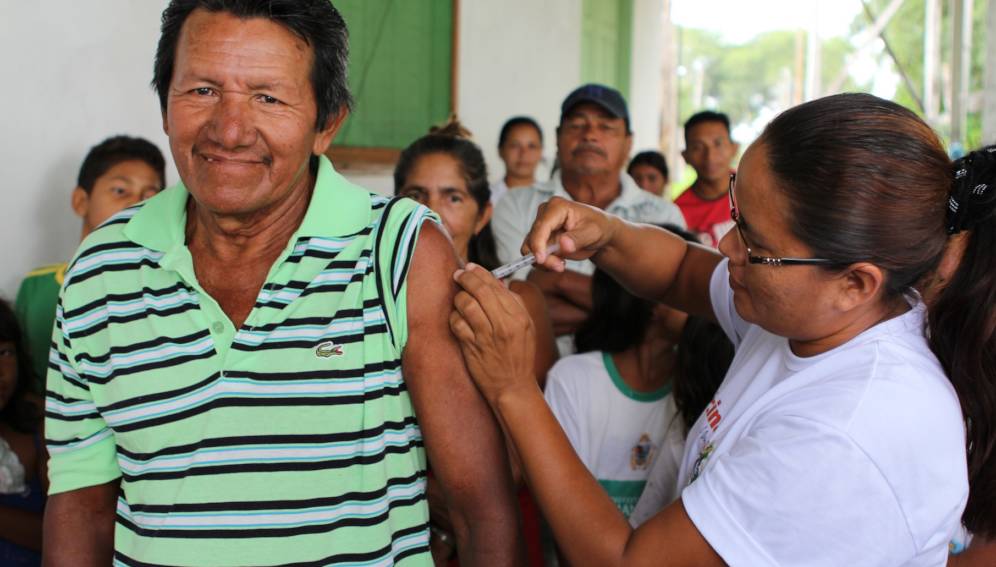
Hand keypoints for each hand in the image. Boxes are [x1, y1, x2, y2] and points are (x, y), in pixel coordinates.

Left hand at [449, 264, 537, 406]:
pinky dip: (454, 317)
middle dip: (466, 278)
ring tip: (459, 298)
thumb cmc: (519, 356)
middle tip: (459, 275)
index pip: (496, 285)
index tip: (471, 267)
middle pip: (479, 291)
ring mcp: (486, 336)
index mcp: (518, 316)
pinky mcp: (471, 347)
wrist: (513, 387)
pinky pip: (457, 324)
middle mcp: (503, 324)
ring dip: (459, 298)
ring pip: (465, 304)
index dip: (480, 273)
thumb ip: (514, 303)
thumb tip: (496, 282)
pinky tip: (457, 318)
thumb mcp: (526, 327)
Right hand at [522, 196, 618, 271]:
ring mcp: (541, 227)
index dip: (538, 243)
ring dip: (543, 261)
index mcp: (557, 206)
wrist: (599, 233)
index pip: (541, 226)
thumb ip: (578, 238)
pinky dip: (545, 262)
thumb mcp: (593, 232)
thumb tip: (563, 245)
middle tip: (560, 267)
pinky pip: (534, 254)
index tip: (541, 260)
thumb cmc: (598, 228)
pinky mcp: (541, 239)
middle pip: (533, 238)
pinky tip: (560, 262)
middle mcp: (544, 214)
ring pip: (530, 248)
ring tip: (562, 266)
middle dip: (543, 256)